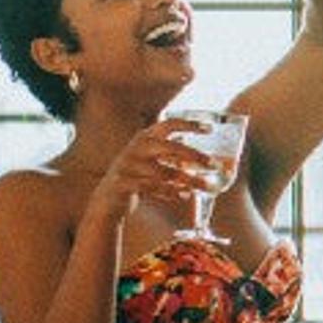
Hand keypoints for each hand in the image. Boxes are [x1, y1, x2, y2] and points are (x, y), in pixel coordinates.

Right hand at [92, 115, 217, 224]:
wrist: (107, 198)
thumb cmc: (137, 176)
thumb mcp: (152, 159)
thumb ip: (172, 154)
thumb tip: (204, 155)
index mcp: (145, 137)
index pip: (169, 125)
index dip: (190, 124)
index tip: (210, 129)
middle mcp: (136, 148)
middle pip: (170, 148)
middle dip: (194, 156)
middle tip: (214, 164)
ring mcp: (127, 165)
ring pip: (164, 172)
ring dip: (188, 180)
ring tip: (206, 186)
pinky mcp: (122, 183)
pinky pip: (152, 188)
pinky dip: (171, 192)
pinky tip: (185, 196)